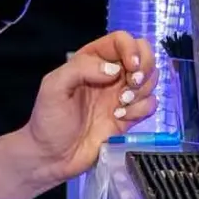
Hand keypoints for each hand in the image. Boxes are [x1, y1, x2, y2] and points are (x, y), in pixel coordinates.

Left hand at [23, 32, 158, 182]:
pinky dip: (142, 109)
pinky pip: (150, 104)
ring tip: (120, 104)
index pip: (121, 40)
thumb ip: (80, 69)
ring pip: (150, 79)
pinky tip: (120, 118)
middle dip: (145, 67)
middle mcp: (110, 74)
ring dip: (142, 90)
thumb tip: (114, 70)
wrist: (52, 157)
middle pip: (143, 55)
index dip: (131, 48)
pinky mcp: (128, 116)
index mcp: (91, 60)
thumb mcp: (53, 87)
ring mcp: (121, 95)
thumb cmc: (48, 121)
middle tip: (131, 84)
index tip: (130, 67)